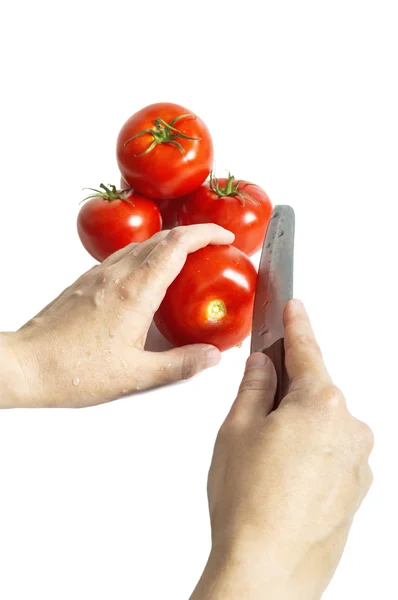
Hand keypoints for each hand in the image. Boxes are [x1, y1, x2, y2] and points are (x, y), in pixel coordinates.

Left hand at [1, 224, 233, 407]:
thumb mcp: (135, 374)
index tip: (224, 238)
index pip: (177, 245)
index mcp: (135, 292)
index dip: (205, 234)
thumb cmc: (73, 369)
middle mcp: (117, 275)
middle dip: (193, 236)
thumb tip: (210, 357)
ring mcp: (99, 275)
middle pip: (162, 238)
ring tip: (187, 261)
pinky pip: (124, 257)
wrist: (27, 364)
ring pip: (142, 245)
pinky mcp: (87, 282)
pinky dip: (147, 257)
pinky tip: (150, 280)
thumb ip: (179, 364)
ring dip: (169, 245)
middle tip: (214, 247)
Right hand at [191, 300, 372, 599]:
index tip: (295, 307)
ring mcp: (358, 462)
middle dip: (287, 389)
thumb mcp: (237, 429)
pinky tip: (282, 476)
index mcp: (321, 404)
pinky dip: (311, 453)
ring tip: (263, 458)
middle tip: (254, 408)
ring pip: (324, 425)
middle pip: (315, 390)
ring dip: (298, 426)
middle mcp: (350, 428)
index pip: (307, 350)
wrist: (267, 570)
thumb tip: (263, 365)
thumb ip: (254, 388)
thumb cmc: (249, 502)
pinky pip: (333, 454)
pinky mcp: (356, 489)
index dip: (297, 325)